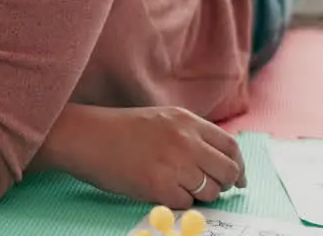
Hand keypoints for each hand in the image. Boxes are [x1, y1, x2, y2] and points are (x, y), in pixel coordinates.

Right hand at [54, 105, 245, 208]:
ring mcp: (173, 163)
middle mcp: (185, 140)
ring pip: (209, 191)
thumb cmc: (118, 130)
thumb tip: (218, 161)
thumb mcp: (160, 120)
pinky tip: (159, 190)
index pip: (231, 147)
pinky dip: (177, 202)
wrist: (84, 137)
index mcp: (187, 121)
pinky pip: (186, 203)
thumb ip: (190, 135)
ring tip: (176, 186)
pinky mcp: (159, 185)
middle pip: (227, 171)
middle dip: (223, 185)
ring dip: (198, 195)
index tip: (237, 179)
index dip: (238, 167)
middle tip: (210, 189)